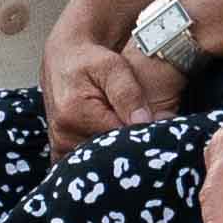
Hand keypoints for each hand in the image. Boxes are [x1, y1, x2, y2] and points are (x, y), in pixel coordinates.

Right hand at [40, 31, 179, 152]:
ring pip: (99, 162)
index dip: (143, 139)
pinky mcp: (61, 150)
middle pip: (108, 156)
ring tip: (136, 141)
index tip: (162, 134)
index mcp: (74, 115)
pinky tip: (117, 149)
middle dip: (132, 150)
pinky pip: (84, 164)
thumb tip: (145, 121)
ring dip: (118, 155)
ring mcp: (60, 146)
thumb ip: (129, 95)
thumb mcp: (114, 68)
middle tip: (152, 140)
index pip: (119, 141)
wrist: (65, 58)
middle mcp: (63, 135)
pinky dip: (102, 160)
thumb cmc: (91, 59)